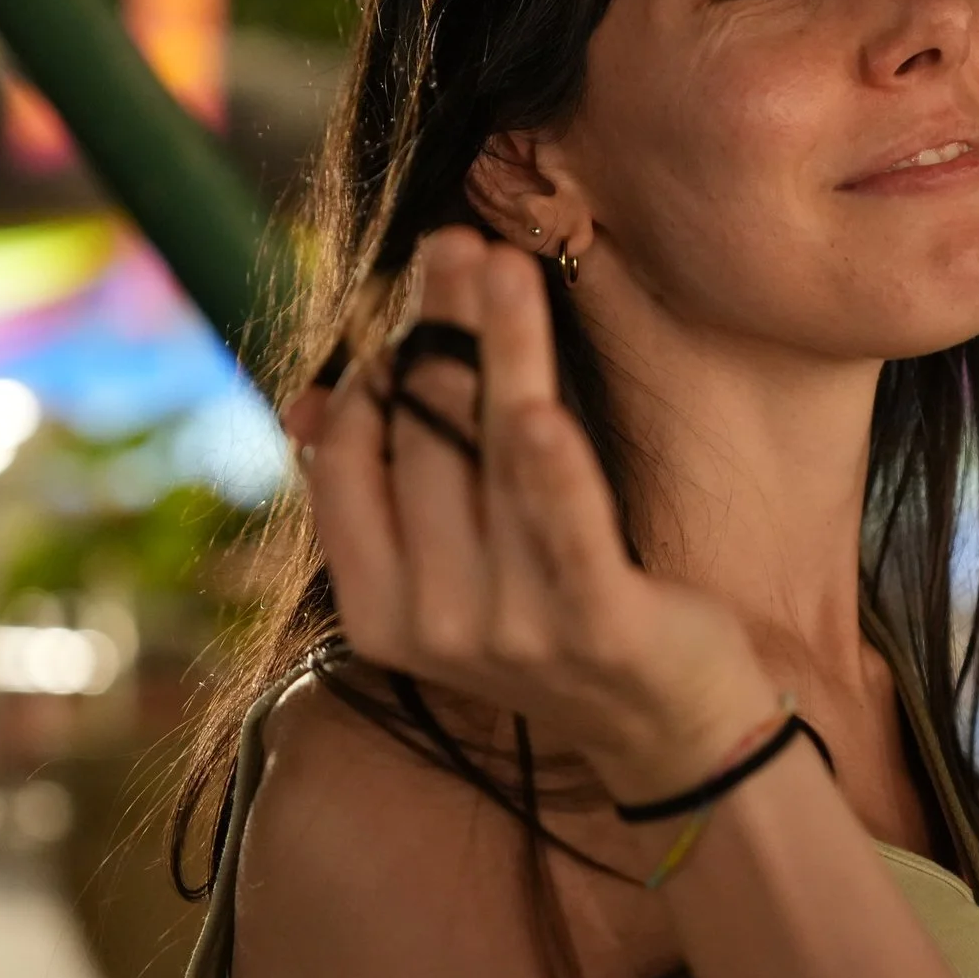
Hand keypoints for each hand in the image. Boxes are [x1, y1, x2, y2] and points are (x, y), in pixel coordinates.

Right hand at [281, 227, 777, 801]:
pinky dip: (549, 466)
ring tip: (498, 259)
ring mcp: (511, 630)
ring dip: (497, 345)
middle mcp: (432, 625)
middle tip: (461, 245)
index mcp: (377, 614)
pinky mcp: (596, 624)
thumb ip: (387, 497)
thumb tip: (302, 405)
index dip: (372, 373)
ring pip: (492, 453)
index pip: (347, 463)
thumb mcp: (458, 570)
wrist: (675, 732)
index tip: (410, 299)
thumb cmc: (560, 623)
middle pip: (423, 441)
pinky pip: (564, 526)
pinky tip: (540, 405)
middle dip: (438, 333)